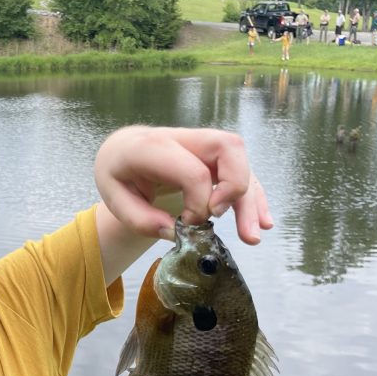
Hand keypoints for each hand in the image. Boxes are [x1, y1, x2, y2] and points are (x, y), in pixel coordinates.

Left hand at [94, 125, 272, 245]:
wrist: (122, 152)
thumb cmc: (119, 174)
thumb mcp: (113, 197)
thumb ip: (140, 218)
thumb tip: (175, 233)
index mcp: (153, 145)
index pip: (193, 171)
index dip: (198, 203)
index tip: (185, 225)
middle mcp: (183, 138)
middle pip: (227, 147)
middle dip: (235, 186)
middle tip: (218, 217)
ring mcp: (203, 145)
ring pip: (241, 160)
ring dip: (250, 199)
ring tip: (251, 237)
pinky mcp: (214, 159)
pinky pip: (242, 172)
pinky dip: (254, 197)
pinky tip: (263, 222)